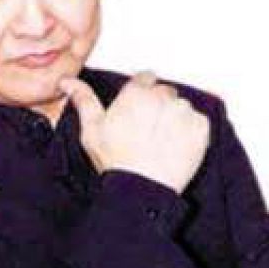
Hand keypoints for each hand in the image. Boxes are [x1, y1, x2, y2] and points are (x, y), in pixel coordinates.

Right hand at [58, 70, 209, 193]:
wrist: (142, 189)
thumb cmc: (116, 160)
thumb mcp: (91, 129)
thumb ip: (83, 99)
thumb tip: (68, 82)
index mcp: (136, 93)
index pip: (144, 78)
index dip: (140, 94)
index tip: (138, 108)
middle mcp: (161, 97)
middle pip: (164, 92)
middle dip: (157, 106)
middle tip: (146, 130)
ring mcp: (182, 112)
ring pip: (180, 107)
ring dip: (174, 119)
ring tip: (160, 141)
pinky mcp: (200, 128)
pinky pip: (198, 122)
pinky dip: (191, 132)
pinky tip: (175, 146)